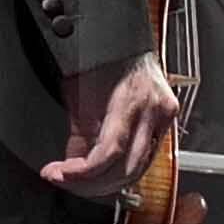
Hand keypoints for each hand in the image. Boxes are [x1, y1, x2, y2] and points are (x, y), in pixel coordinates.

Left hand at [45, 53, 185, 194]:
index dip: (81, 172)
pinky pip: (147, 155)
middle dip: (93, 183)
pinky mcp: (166, 121)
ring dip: (108, 181)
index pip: (109, 152)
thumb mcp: (80, 96)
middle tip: (65, 181)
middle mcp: (155, 112)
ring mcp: (165, 118)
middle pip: (128, 168)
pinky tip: (105, 171)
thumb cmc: (100, 58)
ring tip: (82, 181)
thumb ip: (79, 134)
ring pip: (140, 168)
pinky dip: (124, 168)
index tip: (57, 174)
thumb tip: (74, 163)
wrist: (123, 40)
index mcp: (132, 101)